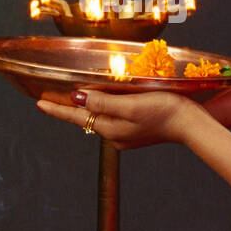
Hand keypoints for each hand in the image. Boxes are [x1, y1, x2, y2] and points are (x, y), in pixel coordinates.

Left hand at [35, 88, 200, 150]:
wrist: (191, 126)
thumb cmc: (165, 111)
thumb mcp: (131, 105)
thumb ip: (103, 103)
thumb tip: (77, 98)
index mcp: (110, 128)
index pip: (77, 117)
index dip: (57, 109)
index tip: (39, 103)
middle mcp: (115, 134)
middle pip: (86, 118)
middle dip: (69, 108)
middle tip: (50, 97)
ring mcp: (126, 134)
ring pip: (99, 118)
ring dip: (86, 107)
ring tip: (73, 96)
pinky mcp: (137, 130)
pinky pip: (112, 118)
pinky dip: (103, 109)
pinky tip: (103, 100)